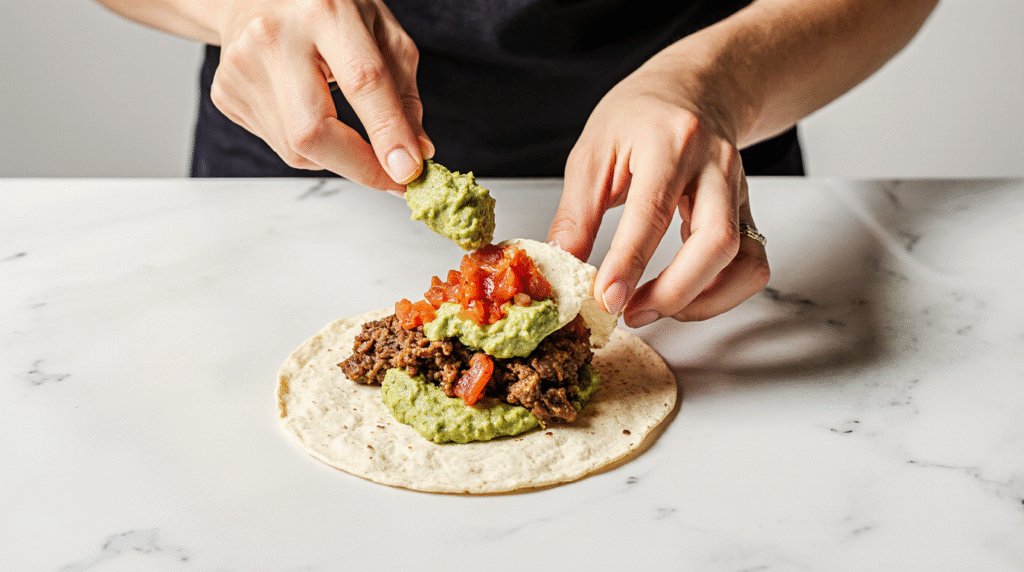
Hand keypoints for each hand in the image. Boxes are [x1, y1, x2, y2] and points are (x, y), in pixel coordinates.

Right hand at [212, 0, 432, 189]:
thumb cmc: (327, 12)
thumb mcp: (380, 32)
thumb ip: (402, 93)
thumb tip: (416, 152)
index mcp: (324, 11)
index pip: (361, 81)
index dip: (387, 133)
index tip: (408, 171)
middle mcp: (275, 36)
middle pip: (313, 132)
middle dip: (358, 166)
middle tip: (390, 178)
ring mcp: (242, 68)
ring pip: (296, 150)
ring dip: (334, 155)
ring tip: (337, 117)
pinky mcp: (224, 93)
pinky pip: (278, 145)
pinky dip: (306, 145)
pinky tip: (304, 107)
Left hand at [547, 56, 769, 325]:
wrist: (694, 88)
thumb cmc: (640, 114)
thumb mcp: (593, 151)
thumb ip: (576, 213)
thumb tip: (561, 265)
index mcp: (670, 141)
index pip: (653, 210)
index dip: (630, 262)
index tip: (607, 298)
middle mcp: (714, 165)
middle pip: (716, 241)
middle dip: (674, 292)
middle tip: (630, 313)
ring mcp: (739, 190)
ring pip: (743, 259)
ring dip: (701, 300)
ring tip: (653, 309)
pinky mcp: (748, 212)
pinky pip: (752, 264)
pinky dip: (722, 293)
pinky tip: (684, 296)